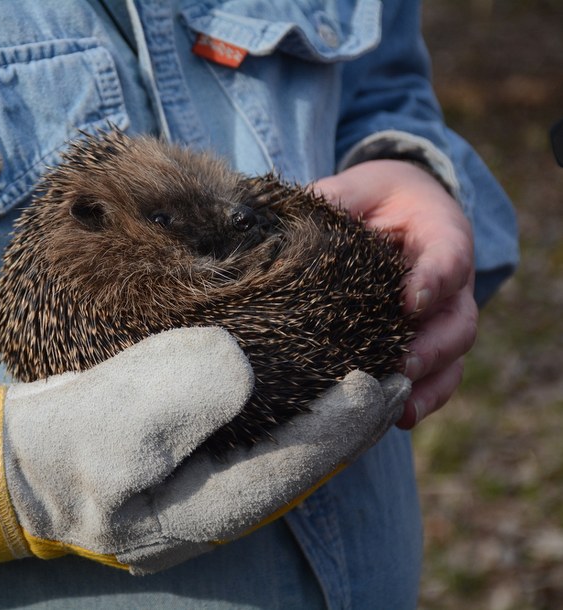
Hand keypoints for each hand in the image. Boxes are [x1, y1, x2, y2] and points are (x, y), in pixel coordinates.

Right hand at [2, 327, 407, 573]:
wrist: (13, 460)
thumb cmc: (57, 447)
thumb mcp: (110, 425)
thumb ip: (177, 398)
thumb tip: (243, 367)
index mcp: (202, 513)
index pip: (292, 470)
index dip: (342, 427)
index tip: (380, 381)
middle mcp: (210, 510)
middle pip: (299, 470)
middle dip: (348, 427)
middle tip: (394, 377)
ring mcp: (196, 491)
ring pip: (280, 456)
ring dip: (322, 418)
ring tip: (359, 381)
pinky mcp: (183, 464)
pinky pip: (251, 440)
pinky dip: (283, 411)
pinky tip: (294, 386)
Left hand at [313, 160, 477, 427]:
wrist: (393, 212)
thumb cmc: (373, 199)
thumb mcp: (356, 188)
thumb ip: (336, 200)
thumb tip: (294, 214)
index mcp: (441, 235)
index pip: (447, 260)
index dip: (433, 281)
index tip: (410, 300)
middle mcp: (452, 284)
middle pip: (457, 322)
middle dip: (431, 347)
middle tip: (400, 363)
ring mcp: (442, 320)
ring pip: (451, 359)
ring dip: (426, 384)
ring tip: (397, 405)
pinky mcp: (428, 346)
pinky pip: (435, 380)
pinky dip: (419, 400)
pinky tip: (394, 419)